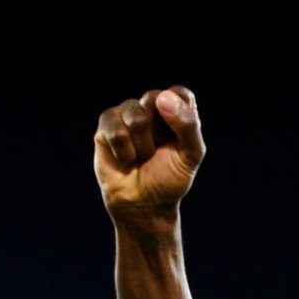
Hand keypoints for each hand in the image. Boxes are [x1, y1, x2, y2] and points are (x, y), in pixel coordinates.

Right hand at [95, 86, 204, 220]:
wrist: (144, 204)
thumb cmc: (169, 178)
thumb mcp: (191, 154)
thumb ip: (188, 124)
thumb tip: (162, 97)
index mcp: (176, 109)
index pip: (180, 94)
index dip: (179, 116)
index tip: (178, 140)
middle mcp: (151, 106)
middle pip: (156, 99)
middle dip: (160, 134)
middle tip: (158, 150)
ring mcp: (127, 112)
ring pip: (137, 119)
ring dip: (142, 148)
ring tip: (141, 157)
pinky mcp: (106, 123)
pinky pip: (116, 132)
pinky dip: (124, 153)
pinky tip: (125, 159)